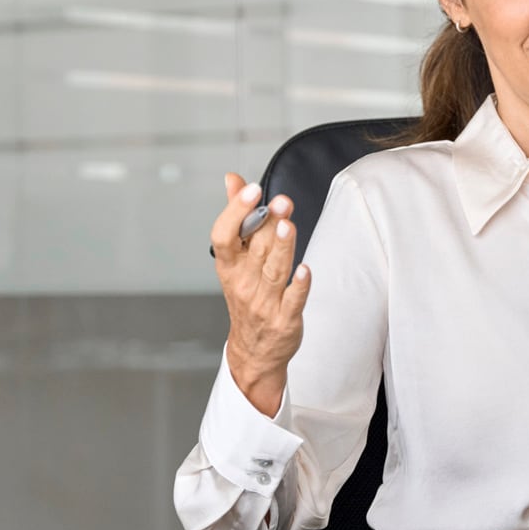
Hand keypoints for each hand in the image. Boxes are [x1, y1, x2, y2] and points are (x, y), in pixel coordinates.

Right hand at [213, 173, 310, 415]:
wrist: (253, 350)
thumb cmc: (246, 296)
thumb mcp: (234, 259)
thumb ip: (236, 216)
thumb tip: (232, 179)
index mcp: (229, 265)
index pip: (223, 236)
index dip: (235, 211)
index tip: (250, 188)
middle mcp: (244, 282)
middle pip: (255, 249)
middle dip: (267, 223)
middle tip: (281, 201)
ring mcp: (264, 302)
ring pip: (274, 271)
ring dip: (281, 248)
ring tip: (287, 225)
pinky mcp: (285, 318)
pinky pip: (293, 300)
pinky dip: (299, 286)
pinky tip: (305, 269)